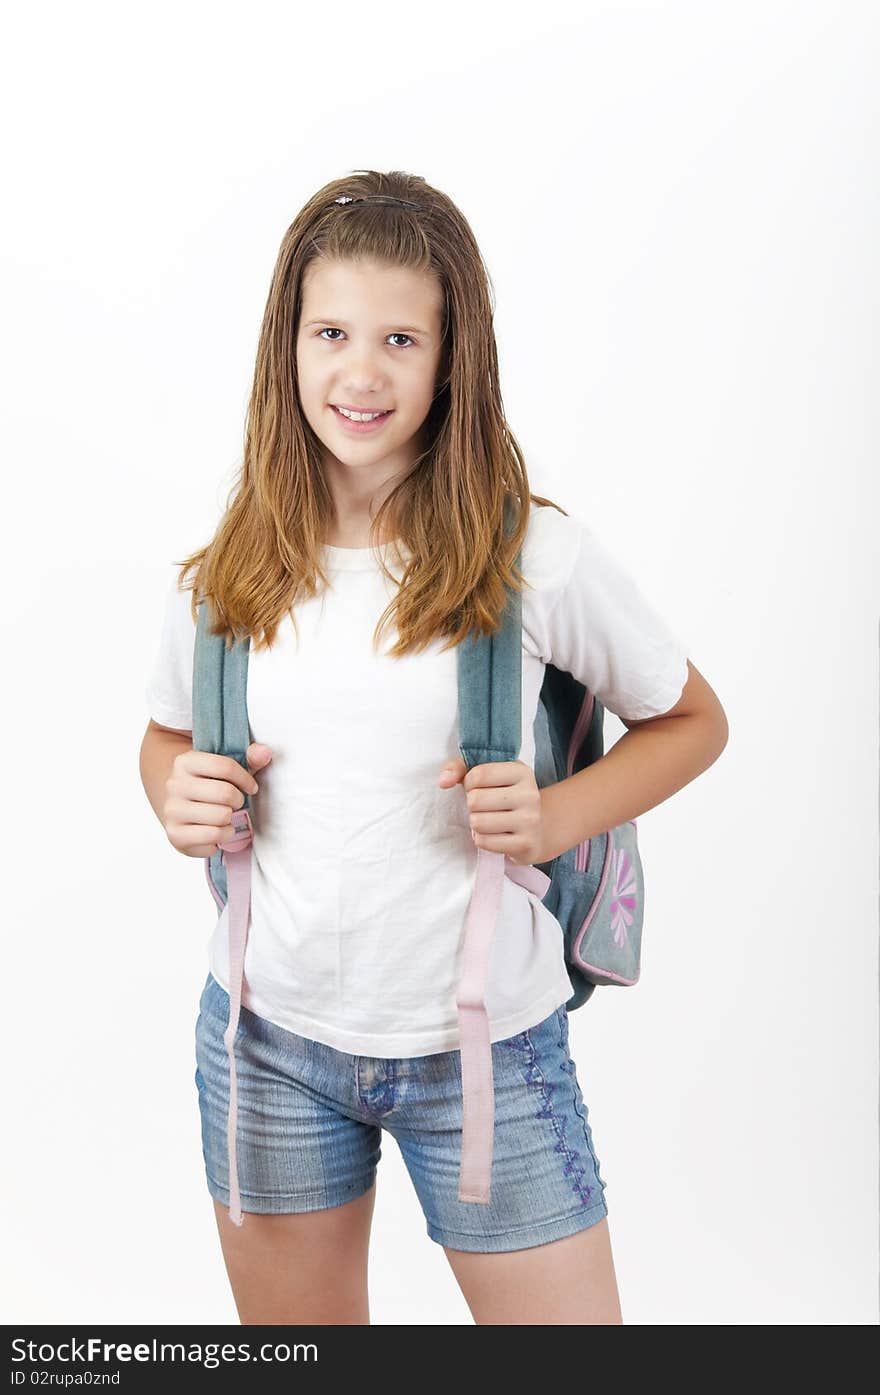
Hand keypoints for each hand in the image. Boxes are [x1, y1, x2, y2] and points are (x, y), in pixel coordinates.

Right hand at [163, 742, 272, 857]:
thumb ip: (249, 759)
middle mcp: (174, 785)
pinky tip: (219, 829)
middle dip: (238, 800)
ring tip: (225, 815)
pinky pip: (214, 835)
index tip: (252, 787)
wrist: (180, 810)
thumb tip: (265, 752)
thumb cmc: (209, 787)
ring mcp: (172, 810)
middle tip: (236, 803)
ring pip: (221, 815)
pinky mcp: (176, 835)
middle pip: (224, 793)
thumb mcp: (226, 770)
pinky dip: (224, 834)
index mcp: (185, 762)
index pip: (224, 766)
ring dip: (231, 818)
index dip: (245, 778)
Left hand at [437, 757, 544, 864]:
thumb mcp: (488, 775)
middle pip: (475, 800)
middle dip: (472, 805)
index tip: (478, 788)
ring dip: (476, 823)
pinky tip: (494, 834)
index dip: (469, 783)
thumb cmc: (504, 797)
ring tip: (488, 820)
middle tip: (484, 807)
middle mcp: (529, 795)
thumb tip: (443, 781)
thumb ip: (460, 769)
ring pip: (478, 822)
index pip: (478, 775)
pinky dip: (482, 839)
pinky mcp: (525, 844)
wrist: (539, 828)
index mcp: (521, 771)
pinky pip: (484, 842)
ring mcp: (530, 821)